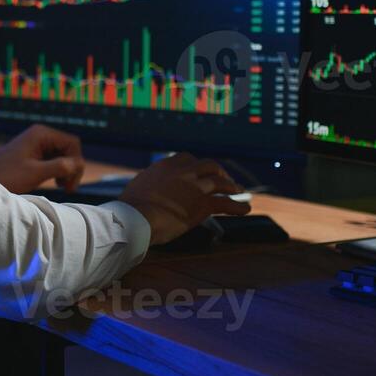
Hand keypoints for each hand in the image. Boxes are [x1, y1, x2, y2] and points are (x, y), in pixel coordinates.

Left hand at [0, 124, 86, 193]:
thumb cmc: (6, 176)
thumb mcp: (35, 173)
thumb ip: (59, 167)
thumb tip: (79, 164)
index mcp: (41, 134)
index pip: (72, 143)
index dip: (76, 162)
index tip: (70, 183)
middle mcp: (41, 135)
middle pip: (69, 149)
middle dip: (72, 168)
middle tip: (68, 188)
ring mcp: (37, 144)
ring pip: (63, 155)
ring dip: (66, 171)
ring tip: (62, 186)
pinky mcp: (34, 154)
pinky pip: (54, 160)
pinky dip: (58, 171)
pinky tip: (55, 182)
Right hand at [117, 153, 250, 245]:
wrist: (135, 217)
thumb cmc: (130, 208)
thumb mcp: (138, 188)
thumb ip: (148, 185)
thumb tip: (144, 193)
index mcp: (166, 166)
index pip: (186, 158)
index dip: (195, 164)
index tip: (198, 170)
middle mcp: (183, 171)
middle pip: (208, 165)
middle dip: (218, 171)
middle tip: (223, 178)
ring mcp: (195, 186)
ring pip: (220, 181)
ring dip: (231, 185)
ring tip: (238, 190)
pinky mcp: (203, 204)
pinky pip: (226, 203)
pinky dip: (238, 206)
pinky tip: (245, 209)